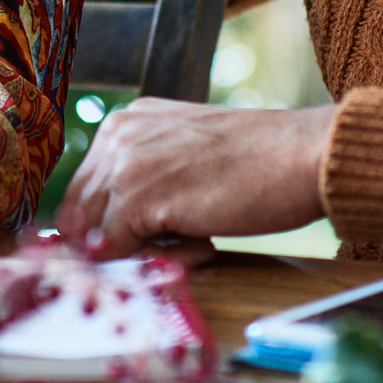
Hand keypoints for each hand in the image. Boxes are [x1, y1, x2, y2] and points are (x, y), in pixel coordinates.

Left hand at [56, 100, 333, 259]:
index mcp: (124, 122)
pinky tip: (204, 240)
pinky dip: (161, 260)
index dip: (112, 228)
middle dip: (125, 241)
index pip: (82, 192)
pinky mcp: (138, 196)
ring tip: (198, 235)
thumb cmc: (256, 163)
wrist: (301, 155)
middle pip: (81, 216)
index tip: (157, 234)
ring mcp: (123, 163)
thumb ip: (141, 181)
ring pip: (97, 237)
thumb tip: (99, 238)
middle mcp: (116, 135)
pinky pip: (119, 252)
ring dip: (144, 252)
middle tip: (184, 237)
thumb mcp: (183, 157)